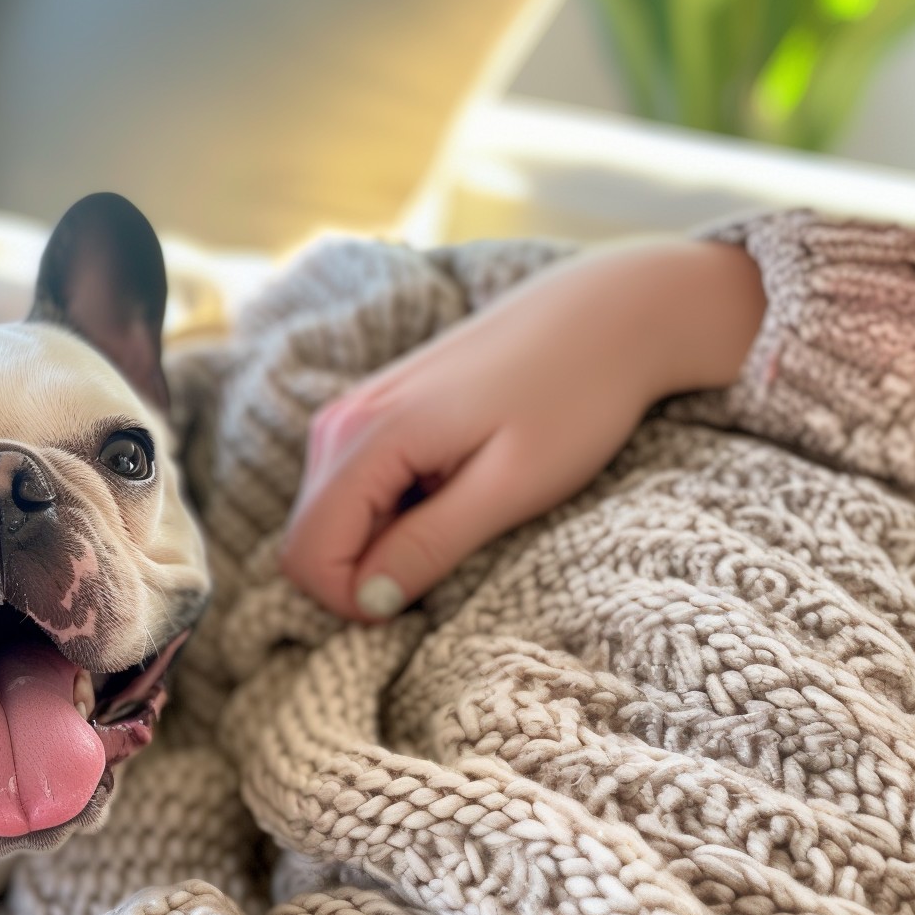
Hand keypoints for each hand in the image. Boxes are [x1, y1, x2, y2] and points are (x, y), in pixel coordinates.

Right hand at [283, 238, 764, 623]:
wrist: (607, 313)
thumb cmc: (574, 397)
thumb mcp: (511, 487)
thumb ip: (430, 544)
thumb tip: (367, 600)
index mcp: (367, 436)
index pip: (307, 555)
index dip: (355, 601)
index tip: (423, 601)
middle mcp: (340, 421)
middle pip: (307, 540)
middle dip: (365, 574)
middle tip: (454, 554)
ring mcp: (352, 411)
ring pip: (328, 518)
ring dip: (380, 543)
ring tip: (463, 514)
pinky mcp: (373, 412)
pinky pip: (352, 490)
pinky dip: (392, 513)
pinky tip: (455, 488)